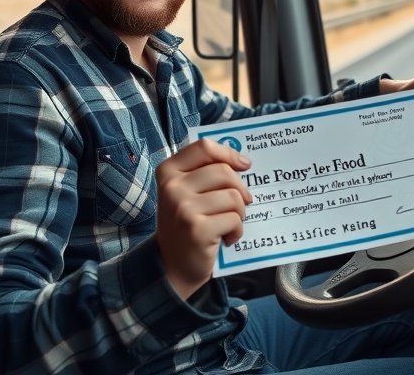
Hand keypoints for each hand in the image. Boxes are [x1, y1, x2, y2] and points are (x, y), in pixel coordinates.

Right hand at [154, 139, 252, 298]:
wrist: (173, 266)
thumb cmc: (186, 223)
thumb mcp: (186, 192)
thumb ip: (206, 172)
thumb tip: (243, 162)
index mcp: (168, 171)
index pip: (204, 147)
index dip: (229, 153)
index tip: (244, 165)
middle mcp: (172, 187)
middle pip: (224, 172)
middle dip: (240, 189)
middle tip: (239, 205)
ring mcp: (183, 208)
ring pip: (233, 197)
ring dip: (239, 213)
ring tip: (228, 224)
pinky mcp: (197, 229)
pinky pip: (234, 219)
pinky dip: (237, 230)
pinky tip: (226, 238)